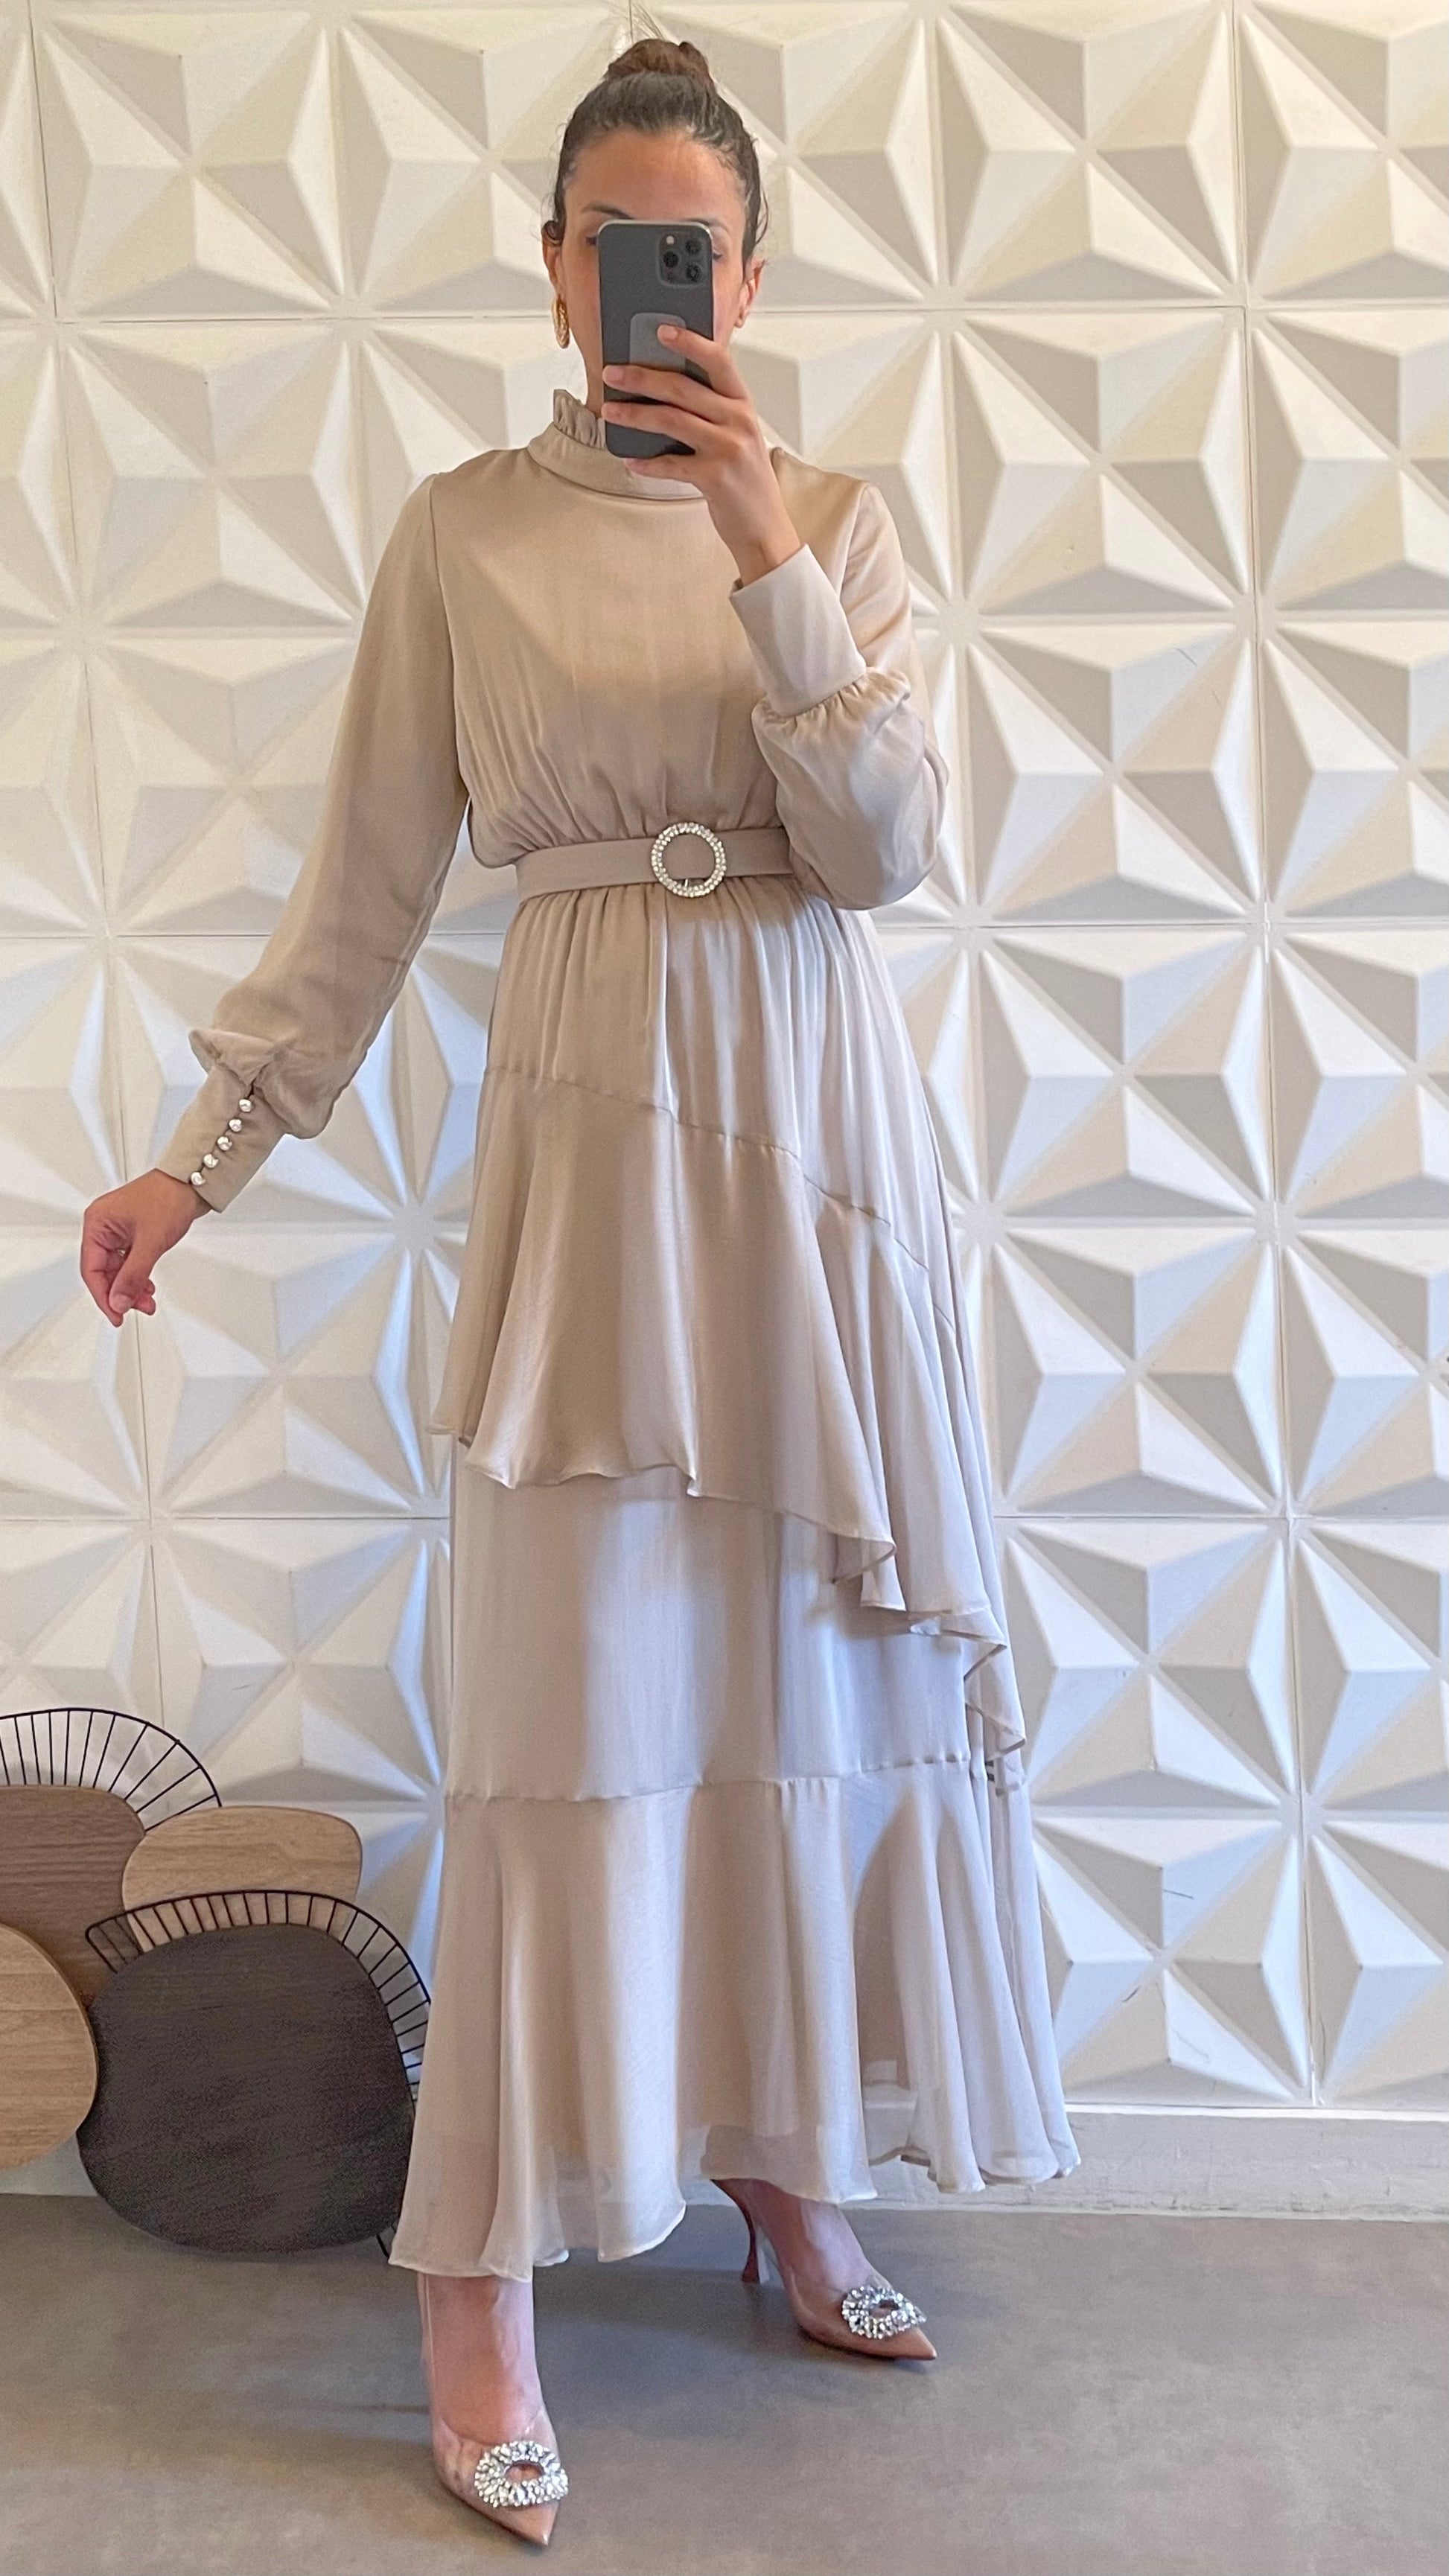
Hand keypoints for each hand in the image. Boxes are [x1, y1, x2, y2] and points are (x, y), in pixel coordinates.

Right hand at [80, 1170, 201, 1325]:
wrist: (192, 1182)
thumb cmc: (168, 1196)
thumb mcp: (150, 1242)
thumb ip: (134, 1276)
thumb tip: (119, 1301)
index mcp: (97, 1223)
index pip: (91, 1269)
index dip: (103, 1296)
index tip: (116, 1314)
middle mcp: (104, 1227)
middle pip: (104, 1272)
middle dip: (120, 1293)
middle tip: (136, 1309)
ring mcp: (118, 1231)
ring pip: (118, 1269)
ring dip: (131, 1287)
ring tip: (146, 1302)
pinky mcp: (133, 1234)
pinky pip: (129, 1262)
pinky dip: (138, 1276)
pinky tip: (147, 1288)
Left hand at [599, 326, 804, 587]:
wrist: (764, 529)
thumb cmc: (745, 482)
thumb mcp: (737, 438)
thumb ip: (710, 413)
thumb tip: (662, 392)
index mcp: (743, 406)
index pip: (718, 361)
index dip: (689, 342)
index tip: (661, 330)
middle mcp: (739, 421)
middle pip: (682, 387)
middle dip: (642, 376)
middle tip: (613, 373)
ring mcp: (728, 449)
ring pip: (671, 420)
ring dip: (634, 414)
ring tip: (610, 411)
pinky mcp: (715, 478)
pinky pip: (670, 463)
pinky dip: (646, 462)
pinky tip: (629, 459)